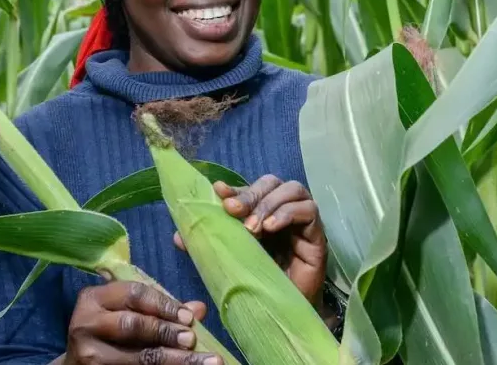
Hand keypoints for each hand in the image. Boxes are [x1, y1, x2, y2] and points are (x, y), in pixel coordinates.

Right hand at [63, 281, 222, 364]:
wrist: (78, 363)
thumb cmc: (108, 332)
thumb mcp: (125, 312)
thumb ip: (159, 309)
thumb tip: (199, 309)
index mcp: (94, 298)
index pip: (134, 294)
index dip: (164, 304)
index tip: (188, 317)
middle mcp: (86, 324)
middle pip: (133, 325)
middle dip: (167, 332)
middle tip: (191, 339)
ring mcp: (89, 354)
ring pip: (139, 357)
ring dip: (174, 359)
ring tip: (202, 361)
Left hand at [174, 175, 326, 306]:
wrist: (283, 313)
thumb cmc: (257, 284)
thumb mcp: (229, 260)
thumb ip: (208, 245)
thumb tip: (178, 236)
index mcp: (261, 212)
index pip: (250, 188)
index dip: (235, 188)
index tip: (218, 192)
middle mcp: (282, 210)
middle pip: (271, 182)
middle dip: (250, 194)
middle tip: (232, 211)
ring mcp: (302, 220)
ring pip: (292, 189)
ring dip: (268, 203)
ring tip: (253, 228)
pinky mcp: (317, 234)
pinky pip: (309, 210)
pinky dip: (287, 213)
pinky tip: (270, 228)